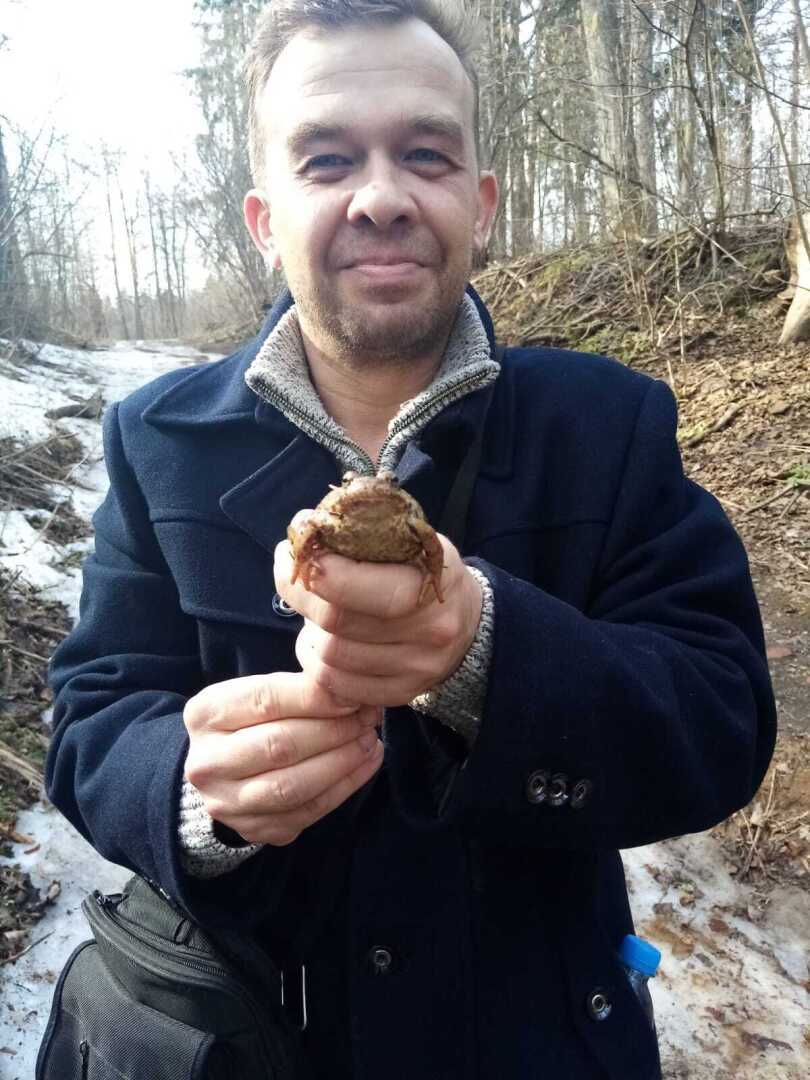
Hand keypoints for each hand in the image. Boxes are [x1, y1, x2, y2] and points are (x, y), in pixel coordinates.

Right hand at [183, 672, 382, 844]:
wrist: (224, 768)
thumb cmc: (253, 719)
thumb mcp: (262, 691)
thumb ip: (300, 689)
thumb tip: (352, 693)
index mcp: (205, 714)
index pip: (266, 700)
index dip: (316, 697)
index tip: (353, 695)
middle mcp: (207, 763)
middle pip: (280, 746)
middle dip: (335, 730)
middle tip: (368, 717)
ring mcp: (227, 803)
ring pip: (293, 786)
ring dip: (343, 762)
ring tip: (370, 740)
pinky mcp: (254, 830)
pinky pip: (307, 812)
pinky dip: (345, 786)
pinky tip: (366, 763)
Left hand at [274, 534, 482, 706]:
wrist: (469, 622)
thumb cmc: (425, 571)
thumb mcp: (409, 539)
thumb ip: (361, 535)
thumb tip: (304, 530)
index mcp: (430, 582)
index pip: (350, 585)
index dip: (311, 569)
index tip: (292, 553)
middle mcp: (429, 630)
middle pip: (335, 623)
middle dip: (302, 597)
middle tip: (297, 578)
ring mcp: (416, 668)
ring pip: (330, 659)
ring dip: (309, 634)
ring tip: (316, 614)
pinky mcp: (401, 693)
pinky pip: (338, 687)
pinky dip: (318, 665)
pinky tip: (324, 644)